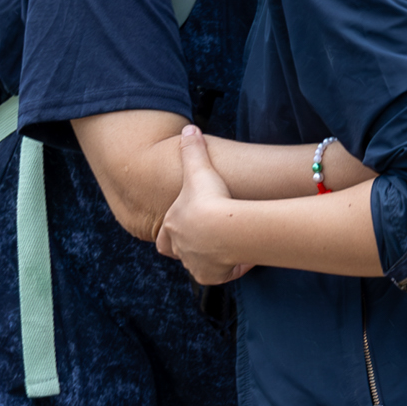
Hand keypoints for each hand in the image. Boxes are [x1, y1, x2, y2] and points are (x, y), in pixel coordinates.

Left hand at [157, 127, 251, 284]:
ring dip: (212, 257)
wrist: (226, 226)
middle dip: (195, 245)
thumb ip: (193, 149)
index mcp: (171, 226)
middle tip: (211, 236)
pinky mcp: (212, 276)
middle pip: (183, 252)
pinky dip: (231, 267)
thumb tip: (190, 129)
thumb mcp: (198, 167)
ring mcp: (195, 264)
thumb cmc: (209, 197)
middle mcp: (180, 249)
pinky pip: (220, 274)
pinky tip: (242, 257)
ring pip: (201, 264)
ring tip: (229, 245)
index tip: (190, 226)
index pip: (164, 238)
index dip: (174, 232)